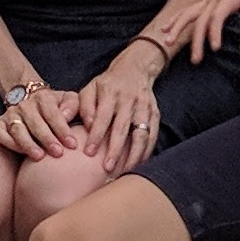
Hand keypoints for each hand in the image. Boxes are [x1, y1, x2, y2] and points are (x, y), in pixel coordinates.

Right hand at [0, 84, 86, 158]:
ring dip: (28, 144)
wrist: (28, 97)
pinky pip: (1, 134)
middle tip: (58, 153)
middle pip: (35, 123)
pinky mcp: (0, 124)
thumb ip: (72, 105)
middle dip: (47, 139)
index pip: (53, 114)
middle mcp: (25, 105)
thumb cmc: (54, 105)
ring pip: (17, 130)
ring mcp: (10, 114)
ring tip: (39, 157)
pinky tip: (22, 152)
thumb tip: (66, 116)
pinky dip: (10, 143)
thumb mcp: (67, 99)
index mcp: (43, 98)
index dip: (62, 129)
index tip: (72, 144)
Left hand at [76, 48, 165, 170]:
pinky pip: (152, 135)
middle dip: (115, 150)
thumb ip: (85, 106)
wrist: (135, 69)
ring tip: (125, 171)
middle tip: (108, 168)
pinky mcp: (154, 113)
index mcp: (111, 93)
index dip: (96, 136)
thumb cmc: (107, 84)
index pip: (103, 117)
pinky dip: (147, 151)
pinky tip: (139, 163)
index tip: (89, 153)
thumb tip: (85, 125)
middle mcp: (129, 100)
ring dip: (134, 154)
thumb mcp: (91, 88)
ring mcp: (144, 107)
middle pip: (122, 129)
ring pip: (141, 134)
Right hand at [167, 0, 239, 57]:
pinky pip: (188, 10)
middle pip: (200, 19)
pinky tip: (164, 29)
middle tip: (196, 60)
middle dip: (196, 39)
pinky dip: (175, 19)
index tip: (215, 48)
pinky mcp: (206, 2)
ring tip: (167, 42)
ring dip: (177, 27)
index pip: (217, 16)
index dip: (214, 31)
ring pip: (188, 13)